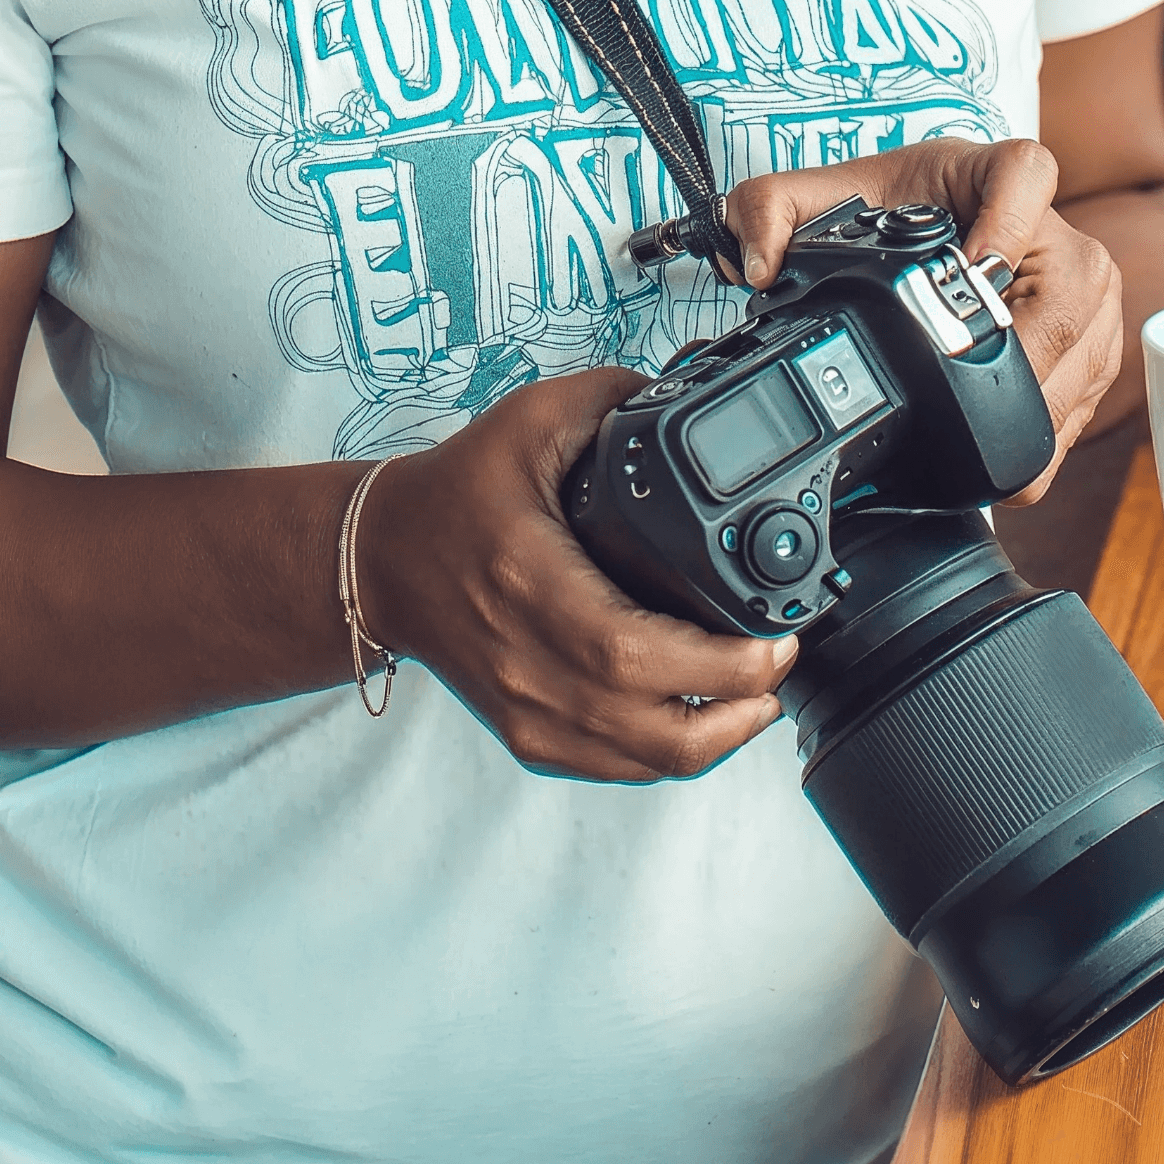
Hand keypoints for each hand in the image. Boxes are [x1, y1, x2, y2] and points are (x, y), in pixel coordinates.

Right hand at [359, 370, 794, 782]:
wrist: (383, 560)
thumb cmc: (454, 492)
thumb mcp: (527, 419)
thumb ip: (609, 397)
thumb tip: (685, 392)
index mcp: (532, 584)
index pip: (636, 654)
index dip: (721, 663)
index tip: (775, 638)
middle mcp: (529, 663)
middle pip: (656, 728)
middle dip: (742, 705)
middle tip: (780, 659)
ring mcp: (528, 710)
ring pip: (645, 763)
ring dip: (719, 738)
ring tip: (758, 693)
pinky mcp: (528, 735)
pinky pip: (619, 770)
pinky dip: (673, 753)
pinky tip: (704, 717)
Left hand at [717, 135, 1123, 506]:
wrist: (931, 236)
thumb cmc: (892, 215)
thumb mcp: (821, 199)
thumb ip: (766, 209)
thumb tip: (755, 262)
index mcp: (998, 175)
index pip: (1028, 172)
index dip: (1012, 218)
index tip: (978, 266)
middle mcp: (1056, 232)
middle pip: (1073, 288)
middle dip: (1025, 351)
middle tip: (972, 387)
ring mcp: (1083, 293)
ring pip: (1087, 350)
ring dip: (1040, 402)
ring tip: (986, 436)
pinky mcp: (1091, 347)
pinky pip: (1088, 393)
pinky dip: (1050, 430)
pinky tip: (1007, 451)